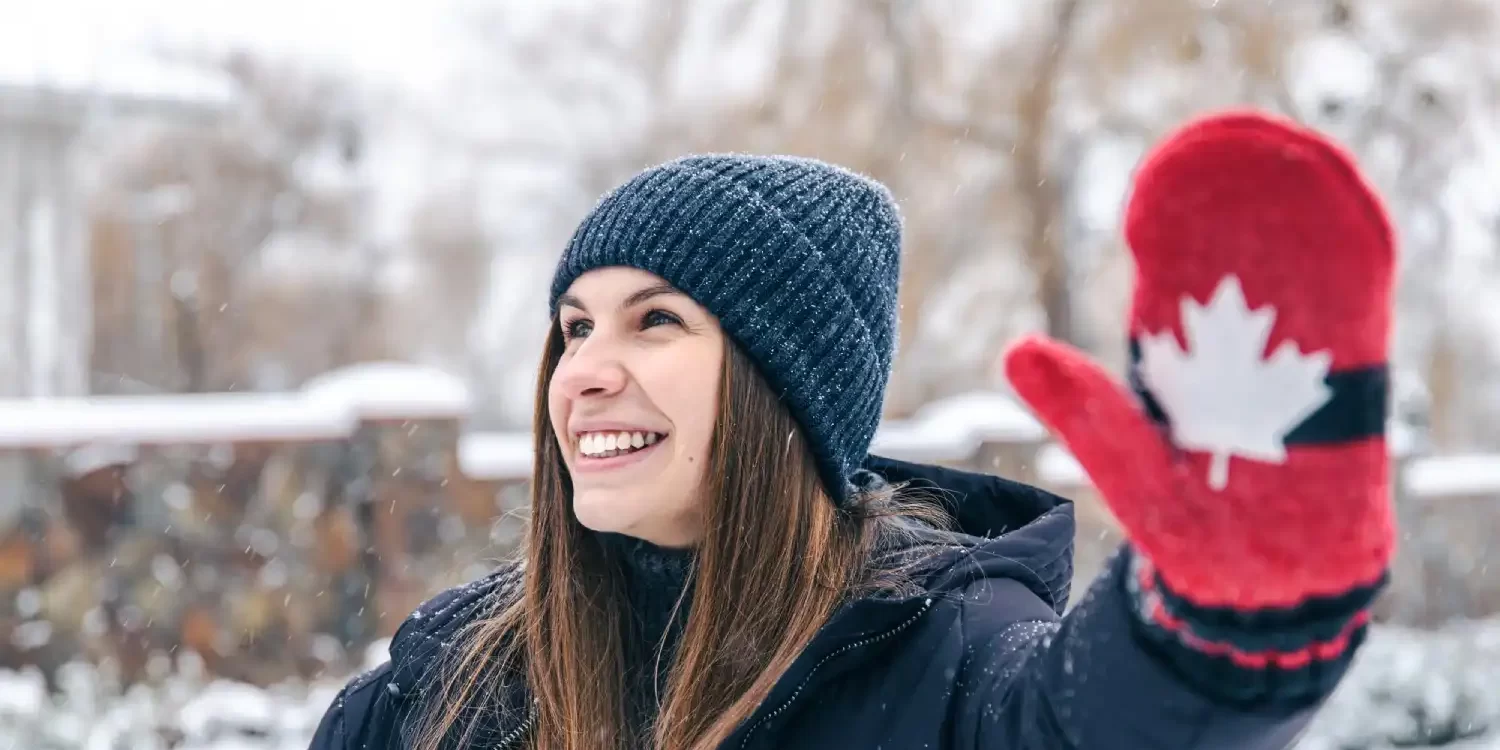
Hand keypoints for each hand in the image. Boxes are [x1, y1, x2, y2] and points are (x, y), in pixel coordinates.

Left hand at [1004, 111, 1396, 609]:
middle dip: (1244, 203)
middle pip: (1246, 259)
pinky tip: (1351, 225)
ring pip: (1302, 279)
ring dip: (1304, 222)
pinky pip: (1352, 318)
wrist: (1262, 580)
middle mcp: (1239, 350)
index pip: (1180, 271)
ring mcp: (1296, 365)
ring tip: (1297, 167)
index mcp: (1183, 357)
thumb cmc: (1188, 523)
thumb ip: (1083, 407)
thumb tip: (1016, 348)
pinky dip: (1353, 268)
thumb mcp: (1126, 462)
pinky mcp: (1347, 385)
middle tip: (1236, 149)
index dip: (1177, 220)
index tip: (1166, 175)